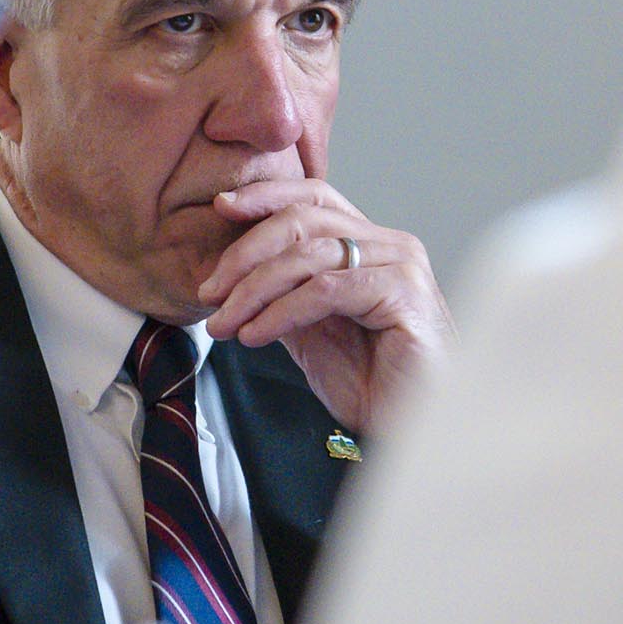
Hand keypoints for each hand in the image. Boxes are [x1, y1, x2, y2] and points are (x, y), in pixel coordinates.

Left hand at [199, 177, 455, 432]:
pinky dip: (281, 311)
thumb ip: (283, 294)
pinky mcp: (403, 294)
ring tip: (224, 324)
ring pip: (309, 254)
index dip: (264, 196)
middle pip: (303, 220)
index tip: (220, 206)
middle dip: (245, 253)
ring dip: (254, 289)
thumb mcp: (311, 329)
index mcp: (372, 244)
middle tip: (209, 291)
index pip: (314, 199)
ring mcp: (400, 265)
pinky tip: (255, 334)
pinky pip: (325, 290)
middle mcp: (391, 245)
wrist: (413, 427)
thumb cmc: (372, 383)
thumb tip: (231, 275)